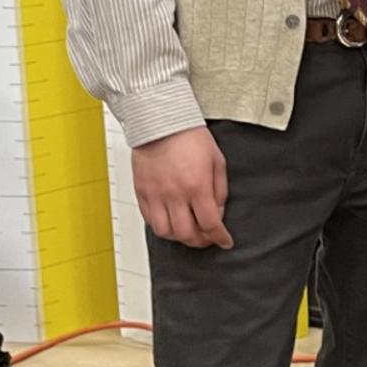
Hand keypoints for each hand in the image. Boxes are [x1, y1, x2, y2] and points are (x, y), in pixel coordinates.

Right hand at [131, 126, 232, 249]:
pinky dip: (162, 227)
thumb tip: (218, 213)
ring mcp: (155, 195)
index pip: (210, 224)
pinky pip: (149, 220)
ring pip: (165, 232)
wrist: (162, 124)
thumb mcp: (218, 163)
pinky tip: (171, 222)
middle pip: (186, 234)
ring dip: (179, 237)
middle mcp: (174, 194)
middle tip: (207, 239)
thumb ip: (220, 191)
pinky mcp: (141, 192)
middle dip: (200, 241)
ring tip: (189, 232)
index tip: (224, 241)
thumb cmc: (191, 138)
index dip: (219, 237)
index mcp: (197, 186)